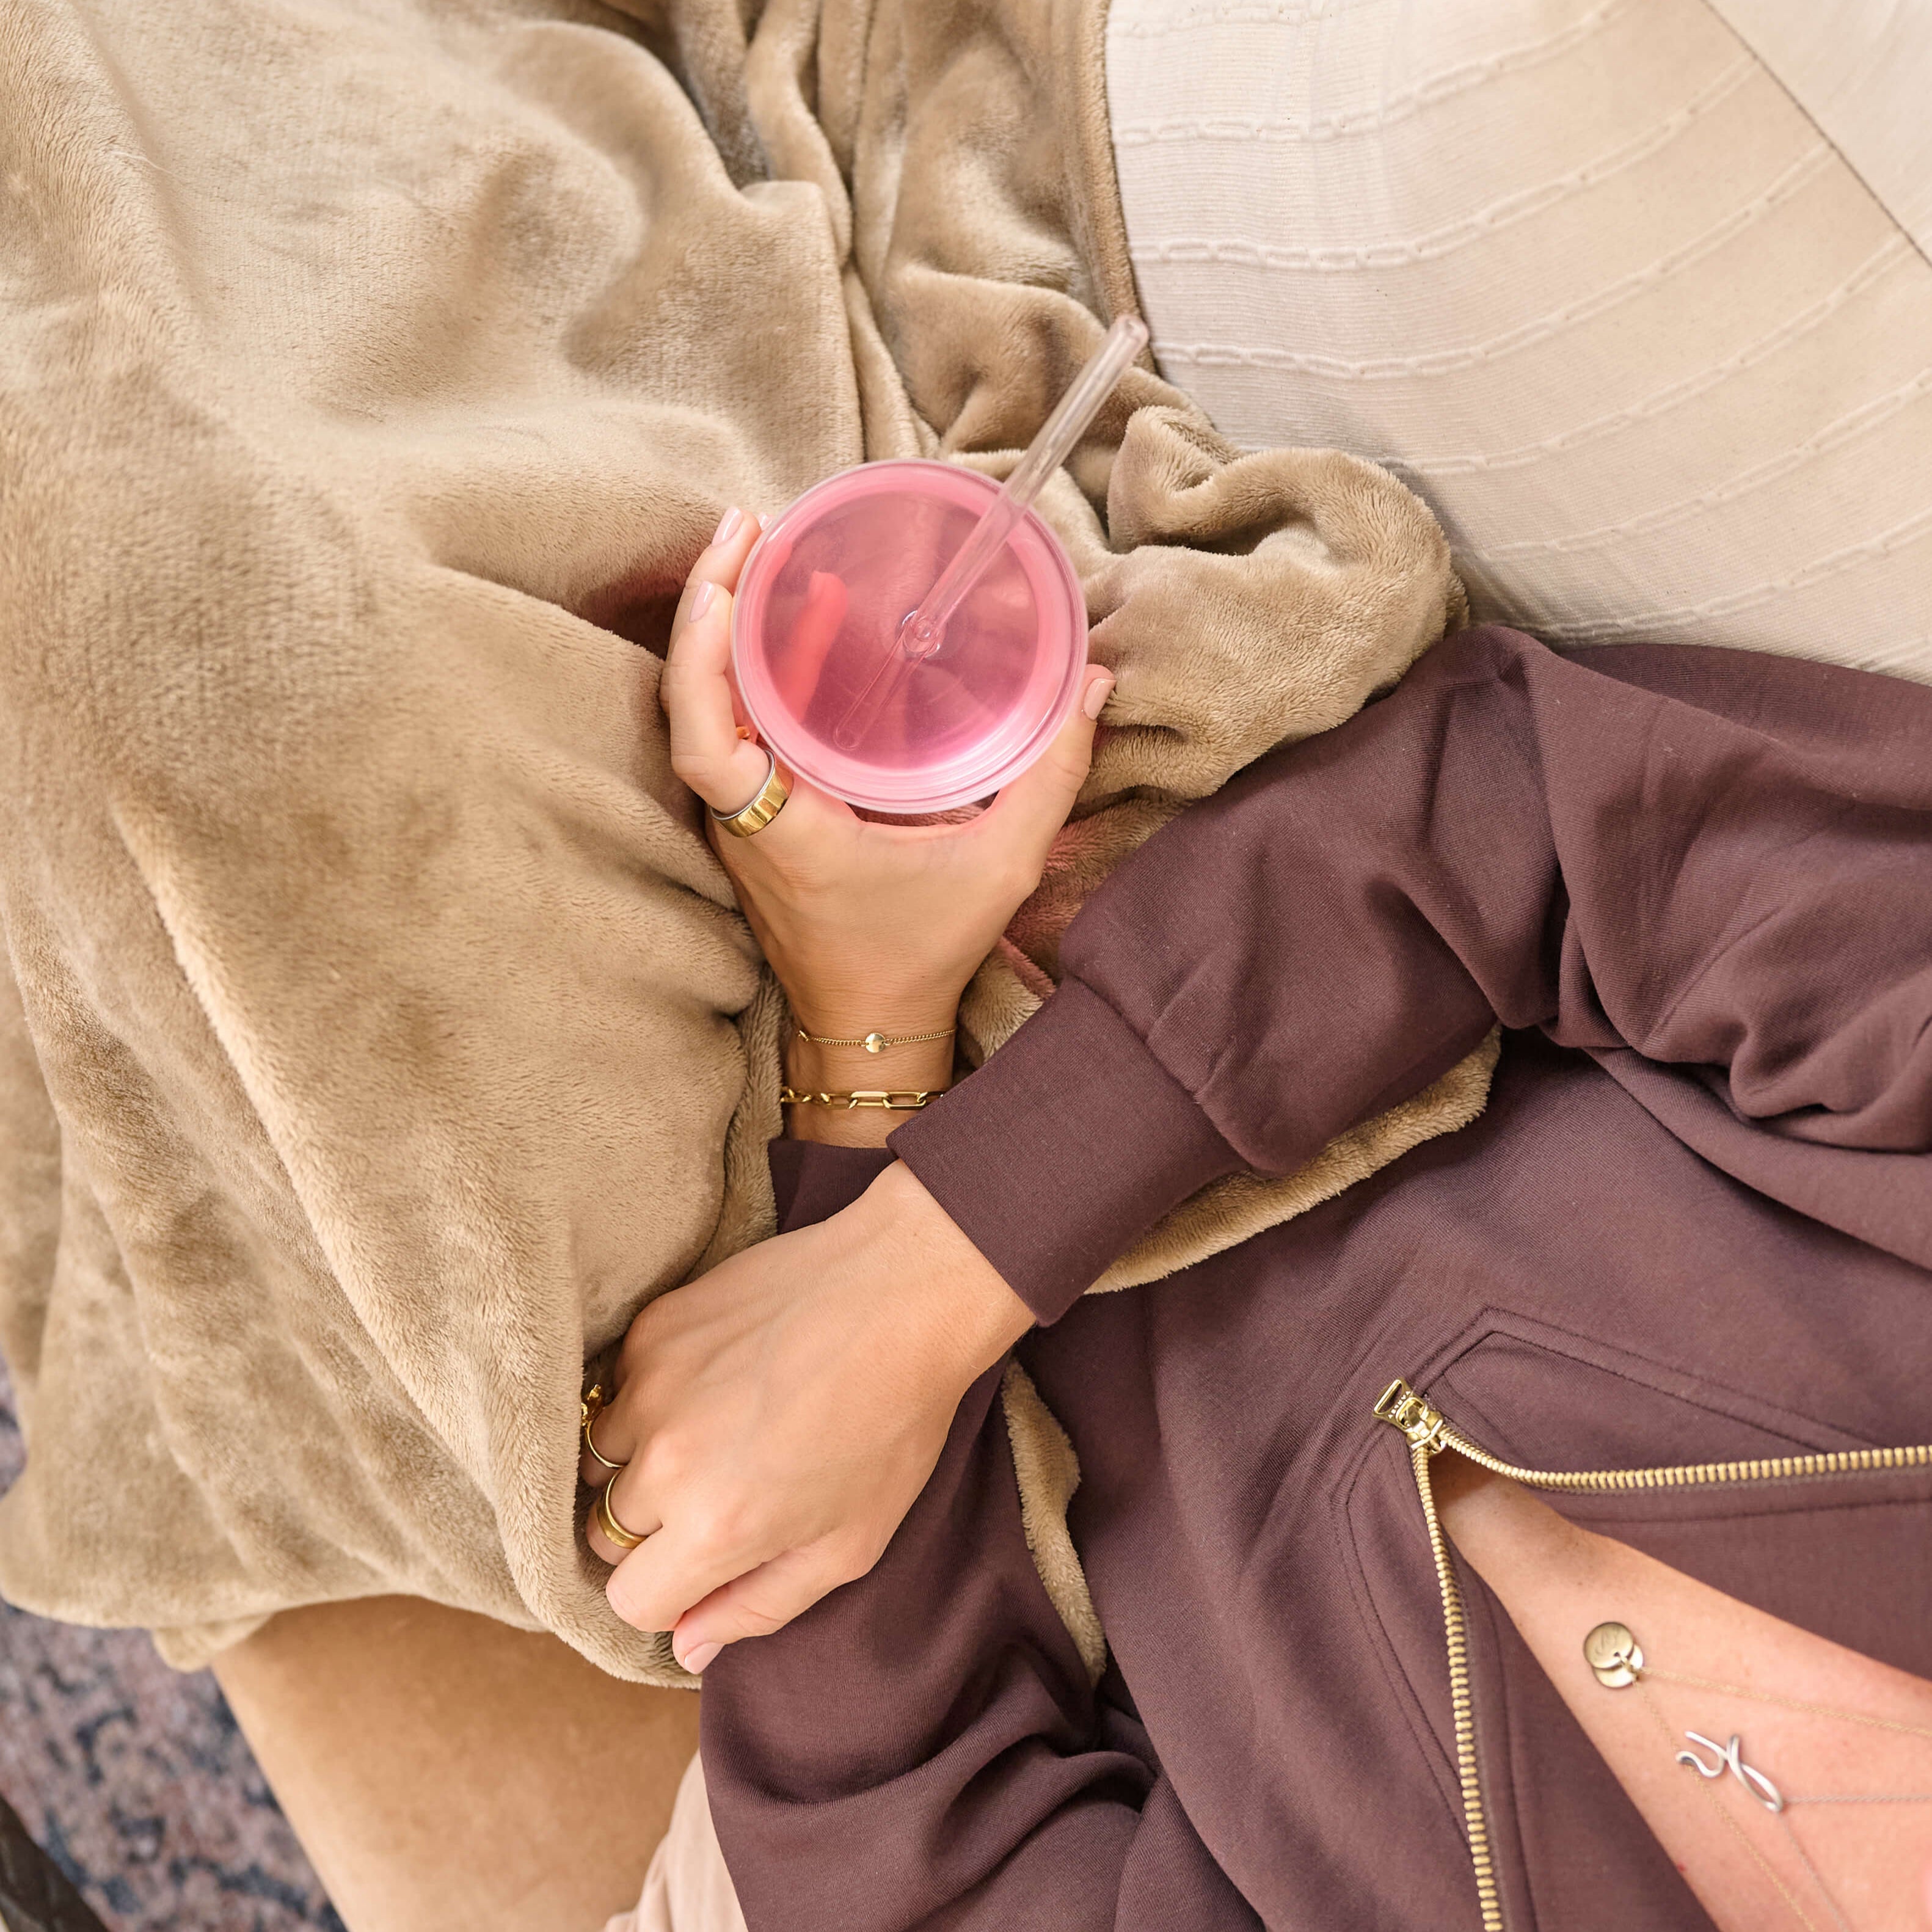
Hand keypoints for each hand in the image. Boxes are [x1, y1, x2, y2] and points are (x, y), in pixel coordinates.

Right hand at [583, 1161, 1031, 1666]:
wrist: (903, 1291)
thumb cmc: (892, 1424)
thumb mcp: (850, 1544)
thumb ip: (758, 1606)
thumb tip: (686, 1648)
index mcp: (715, 1527)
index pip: (630, 1600)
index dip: (670, 1592)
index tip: (707, 1562)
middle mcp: (665, 1460)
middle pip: (606, 1530)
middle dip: (653, 1529)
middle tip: (720, 1491)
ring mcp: (651, 1384)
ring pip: (601, 1455)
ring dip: (640, 1457)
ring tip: (714, 1431)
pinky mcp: (653, 1326)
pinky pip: (618, 1384)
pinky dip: (651, 1393)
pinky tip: (716, 1377)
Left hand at [661, 507, 1113, 1139]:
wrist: (872, 1022)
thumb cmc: (924, 950)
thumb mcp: (1001, 865)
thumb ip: (1050, 775)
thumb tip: (1092, 685)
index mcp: (784, 830)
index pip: (704, 742)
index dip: (701, 662)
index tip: (724, 589)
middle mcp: (746, 819)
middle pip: (693, 701)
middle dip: (710, 605)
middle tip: (748, 524)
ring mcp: (743, 817)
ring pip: (709, 708)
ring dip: (729, 628)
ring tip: (767, 548)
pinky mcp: (758, 814)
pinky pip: (736, 726)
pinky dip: (753, 666)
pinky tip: (795, 617)